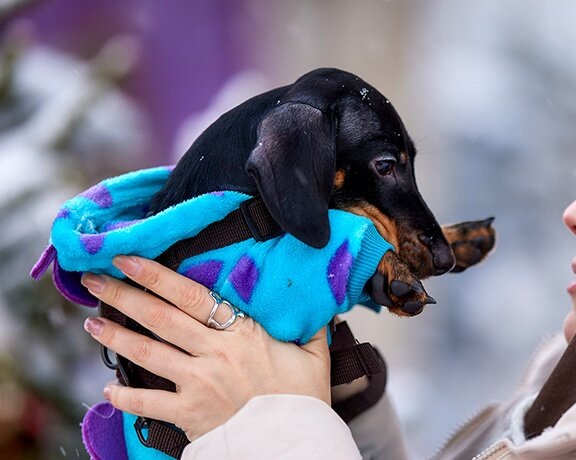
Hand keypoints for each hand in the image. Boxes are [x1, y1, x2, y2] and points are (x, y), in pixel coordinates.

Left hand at [80, 255, 331, 440]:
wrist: (294, 443)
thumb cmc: (303, 400)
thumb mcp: (314, 354)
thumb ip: (309, 324)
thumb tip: (315, 300)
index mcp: (241, 334)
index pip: (191, 296)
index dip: (157, 276)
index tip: (129, 258)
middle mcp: (213, 354)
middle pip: (159, 318)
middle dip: (124, 296)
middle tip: (95, 281)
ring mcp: (197, 384)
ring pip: (147, 353)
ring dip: (115, 337)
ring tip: (93, 324)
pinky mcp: (188, 414)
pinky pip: (147, 403)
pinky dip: (125, 396)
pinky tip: (109, 388)